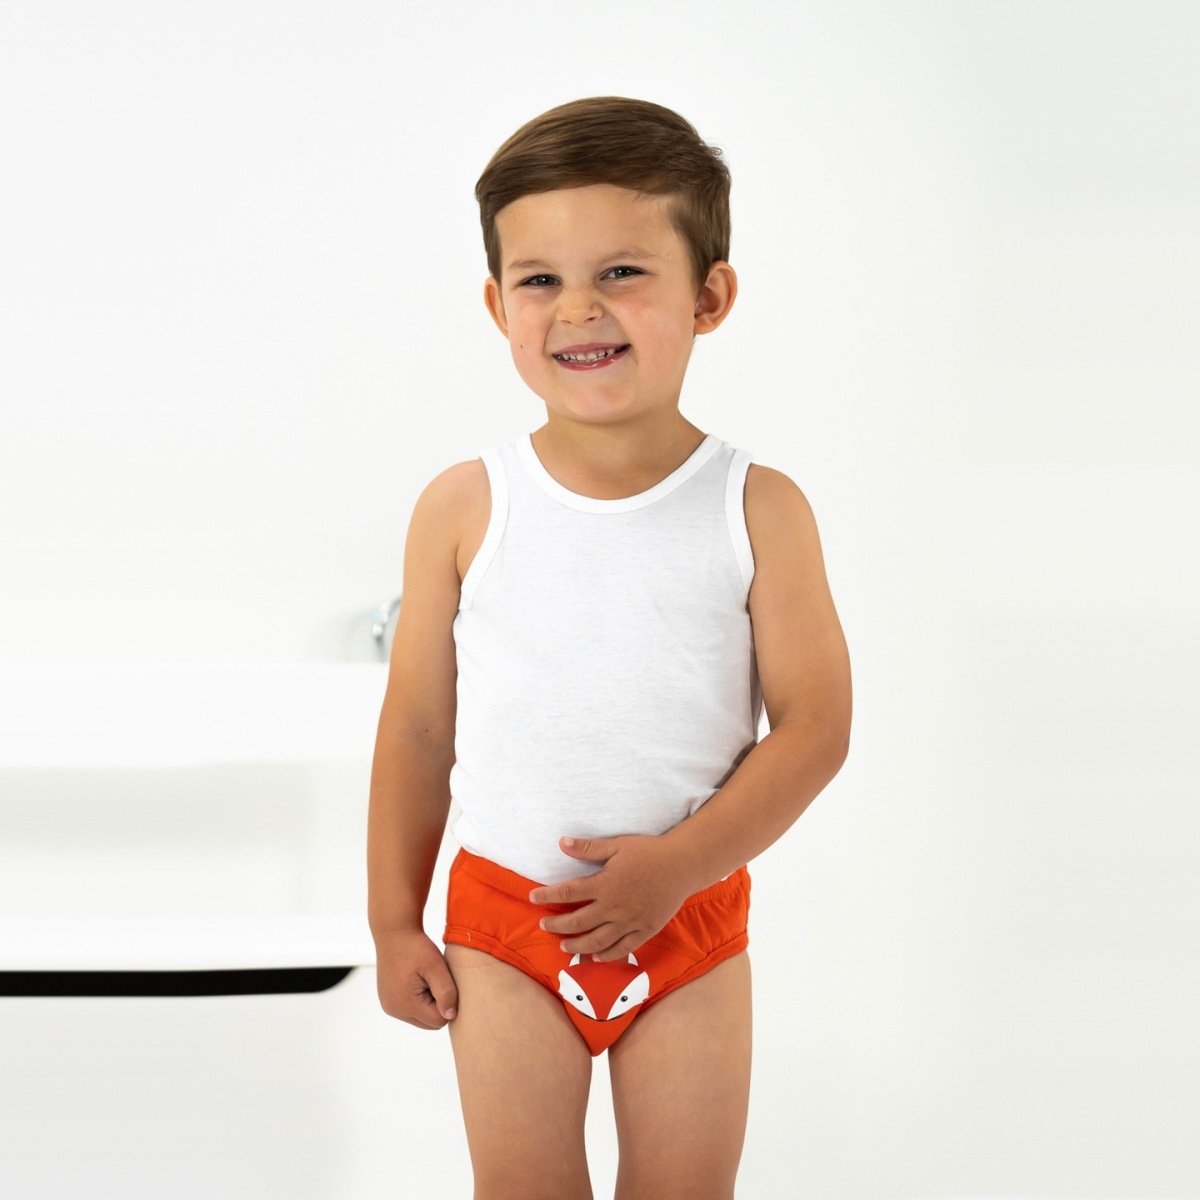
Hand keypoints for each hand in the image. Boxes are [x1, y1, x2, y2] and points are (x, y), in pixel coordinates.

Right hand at [373, 927, 458, 1028]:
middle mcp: (394, 1010)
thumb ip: (446, 992)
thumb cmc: (416, 947)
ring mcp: (389, 1006)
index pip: (438, 1020)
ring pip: (421, 1018)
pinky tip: (418, 980)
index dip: (447, 1002)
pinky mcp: (388, 1001)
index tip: (444, 981)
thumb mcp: (435, 966)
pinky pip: (411, 1010)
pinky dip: (419, 1000)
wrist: (394, 932)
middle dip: (438, 1005)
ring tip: (427, 979)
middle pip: (429, 1023)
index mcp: (405, 1004)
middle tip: (436, 979)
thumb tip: (451, 1016)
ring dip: (428, 1003)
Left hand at [528, 834, 691, 961]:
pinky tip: (596, 957)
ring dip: (578, 946)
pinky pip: (623, 948)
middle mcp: (614, 907)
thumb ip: (588, 848)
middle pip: (578, 922)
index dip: (547, 896)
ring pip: (598, 940)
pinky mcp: (645, 930)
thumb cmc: (649, 852)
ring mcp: (629, 922)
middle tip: (544, 926)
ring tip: (565, 947)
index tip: (533, 898)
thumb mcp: (617, 846)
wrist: (682, 865)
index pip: (568, 893)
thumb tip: (562, 843)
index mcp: (605, 884)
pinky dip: (607, 955)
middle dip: (557, 925)